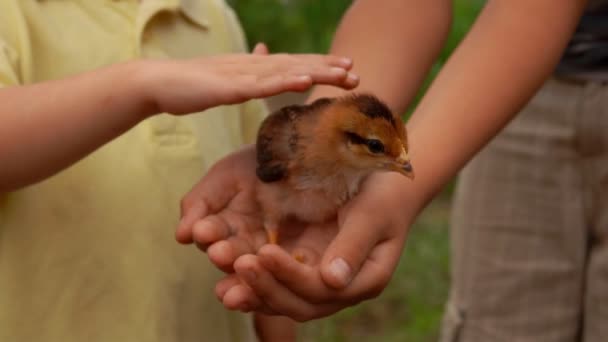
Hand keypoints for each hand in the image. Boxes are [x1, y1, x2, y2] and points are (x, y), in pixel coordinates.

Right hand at [139, 45, 358, 115]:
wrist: (158, 83)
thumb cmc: (190, 84)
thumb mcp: (225, 78)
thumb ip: (246, 71)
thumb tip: (261, 55)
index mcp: (253, 67)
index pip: (293, 66)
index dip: (320, 66)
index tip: (347, 70)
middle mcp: (252, 66)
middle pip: (296, 66)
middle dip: (328, 69)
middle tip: (356, 73)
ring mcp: (241, 75)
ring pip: (286, 72)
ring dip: (316, 72)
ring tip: (342, 73)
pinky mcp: (228, 87)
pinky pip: (260, 85)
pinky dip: (284, 82)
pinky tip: (305, 81)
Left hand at [178, 146, 412, 320]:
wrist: (387, 186)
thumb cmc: (384, 195)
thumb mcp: (373, 213)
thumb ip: (353, 245)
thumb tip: (332, 280)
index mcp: (365, 279)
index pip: (322, 289)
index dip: (291, 275)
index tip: (263, 252)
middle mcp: (343, 289)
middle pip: (300, 303)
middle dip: (266, 287)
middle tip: (238, 264)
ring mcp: (324, 283)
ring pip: (285, 299)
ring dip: (255, 293)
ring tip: (223, 286)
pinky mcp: (307, 270)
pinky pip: (279, 284)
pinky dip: (256, 283)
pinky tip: (230, 274)